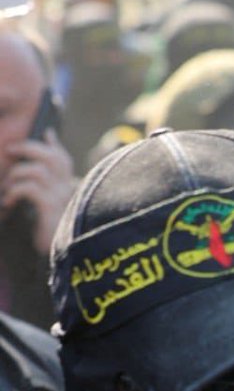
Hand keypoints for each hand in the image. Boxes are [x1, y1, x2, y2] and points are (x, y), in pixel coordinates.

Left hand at [1, 128, 76, 253]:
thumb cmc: (48, 231)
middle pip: (52, 157)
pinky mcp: (50, 209)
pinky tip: (9, 201)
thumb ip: (43, 186)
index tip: (46, 133)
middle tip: (10, 150)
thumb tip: (36, 170)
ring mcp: (61, 199)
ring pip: (38, 171)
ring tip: (8, 187)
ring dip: (16, 175)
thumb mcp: (47, 206)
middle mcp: (68, 189)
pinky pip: (31, 189)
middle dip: (29, 148)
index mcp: (68, 187)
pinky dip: (15, 191)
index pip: (63, 158)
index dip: (53, 145)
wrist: (59, 257)